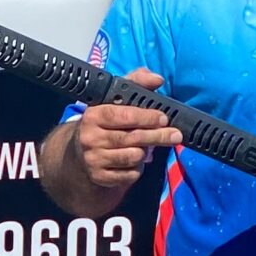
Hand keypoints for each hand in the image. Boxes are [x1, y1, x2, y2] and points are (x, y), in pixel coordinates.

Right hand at [71, 70, 183, 192]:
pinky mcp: (99, 177)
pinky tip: (133, 161)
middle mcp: (90, 138)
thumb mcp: (115, 99)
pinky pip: (130, 174)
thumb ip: (137, 83)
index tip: (163, 118)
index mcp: (93, 115)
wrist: (80, 153)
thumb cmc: (106, 122)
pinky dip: (137, 168)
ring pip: (133, 157)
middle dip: (157, 136)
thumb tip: (157, 79)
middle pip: (132, 138)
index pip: (122, 115)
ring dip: (145, 152)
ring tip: (146, 147)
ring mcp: (94, 159)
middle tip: (175, 135)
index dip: (145, 117)